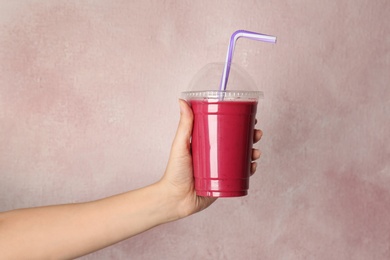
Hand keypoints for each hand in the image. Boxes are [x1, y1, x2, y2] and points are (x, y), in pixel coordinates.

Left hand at [159, 100, 262, 218]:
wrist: (176, 199)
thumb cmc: (174, 172)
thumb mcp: (180, 145)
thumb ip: (184, 125)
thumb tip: (182, 100)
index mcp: (207, 143)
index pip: (226, 130)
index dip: (240, 123)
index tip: (249, 116)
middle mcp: (216, 155)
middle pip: (238, 143)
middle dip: (251, 137)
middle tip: (257, 133)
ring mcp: (222, 168)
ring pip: (242, 158)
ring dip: (253, 152)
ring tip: (256, 151)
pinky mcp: (225, 183)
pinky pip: (241, 175)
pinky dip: (250, 170)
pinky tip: (253, 166)